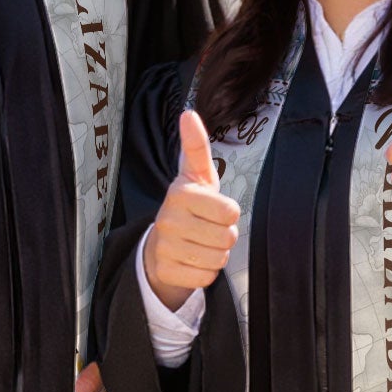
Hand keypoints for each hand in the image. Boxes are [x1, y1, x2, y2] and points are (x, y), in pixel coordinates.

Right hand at [143, 109, 240, 310]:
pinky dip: (205, 272)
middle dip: (225, 236)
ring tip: (201, 244)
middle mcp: (168, 219)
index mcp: (180, 193)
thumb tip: (188, 113)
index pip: (230, 211)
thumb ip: (196, 146)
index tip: (215, 209)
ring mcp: (164, 247)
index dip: (229, 213)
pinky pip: (206, 277)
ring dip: (216, 254)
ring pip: (218, 259)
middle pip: (227, 238)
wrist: (162, 244)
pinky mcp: (165, 271)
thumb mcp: (197, 176)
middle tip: (208, 229)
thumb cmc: (190, 206)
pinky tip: (192, 260)